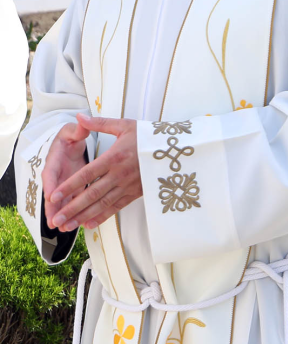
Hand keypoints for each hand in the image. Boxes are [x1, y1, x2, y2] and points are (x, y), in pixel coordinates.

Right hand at [41, 118, 92, 228]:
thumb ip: (78, 129)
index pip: (51, 173)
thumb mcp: (73, 131)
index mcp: (55, 159)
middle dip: (54, 207)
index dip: (51, 185)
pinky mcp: (72, 188)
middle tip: (54, 221)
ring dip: (62, 214)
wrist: (70, 142)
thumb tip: (81, 121)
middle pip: (53, 192)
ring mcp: (64, 183)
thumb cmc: (72, 136)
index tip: (52, 196)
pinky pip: (72, 202)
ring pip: (62, 201)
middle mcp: (57, 174)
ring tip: (63, 228)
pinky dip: (74, 212)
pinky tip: (77, 224)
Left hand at [49, 115, 142, 231]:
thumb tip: (79, 116)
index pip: (87, 174)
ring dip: (84, 216)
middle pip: (92, 194)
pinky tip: (89, 224)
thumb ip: (100, 123)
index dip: (69, 186)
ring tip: (68, 226)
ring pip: (103, 204)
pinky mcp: (137, 193)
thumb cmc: (149, 136)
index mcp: (115, 157)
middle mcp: (120, 174)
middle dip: (72, 208)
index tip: (54, 196)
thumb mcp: (125, 126)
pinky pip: (117, 207)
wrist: (176, 149)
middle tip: (56, 220)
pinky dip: (103, 217)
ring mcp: (129, 185)